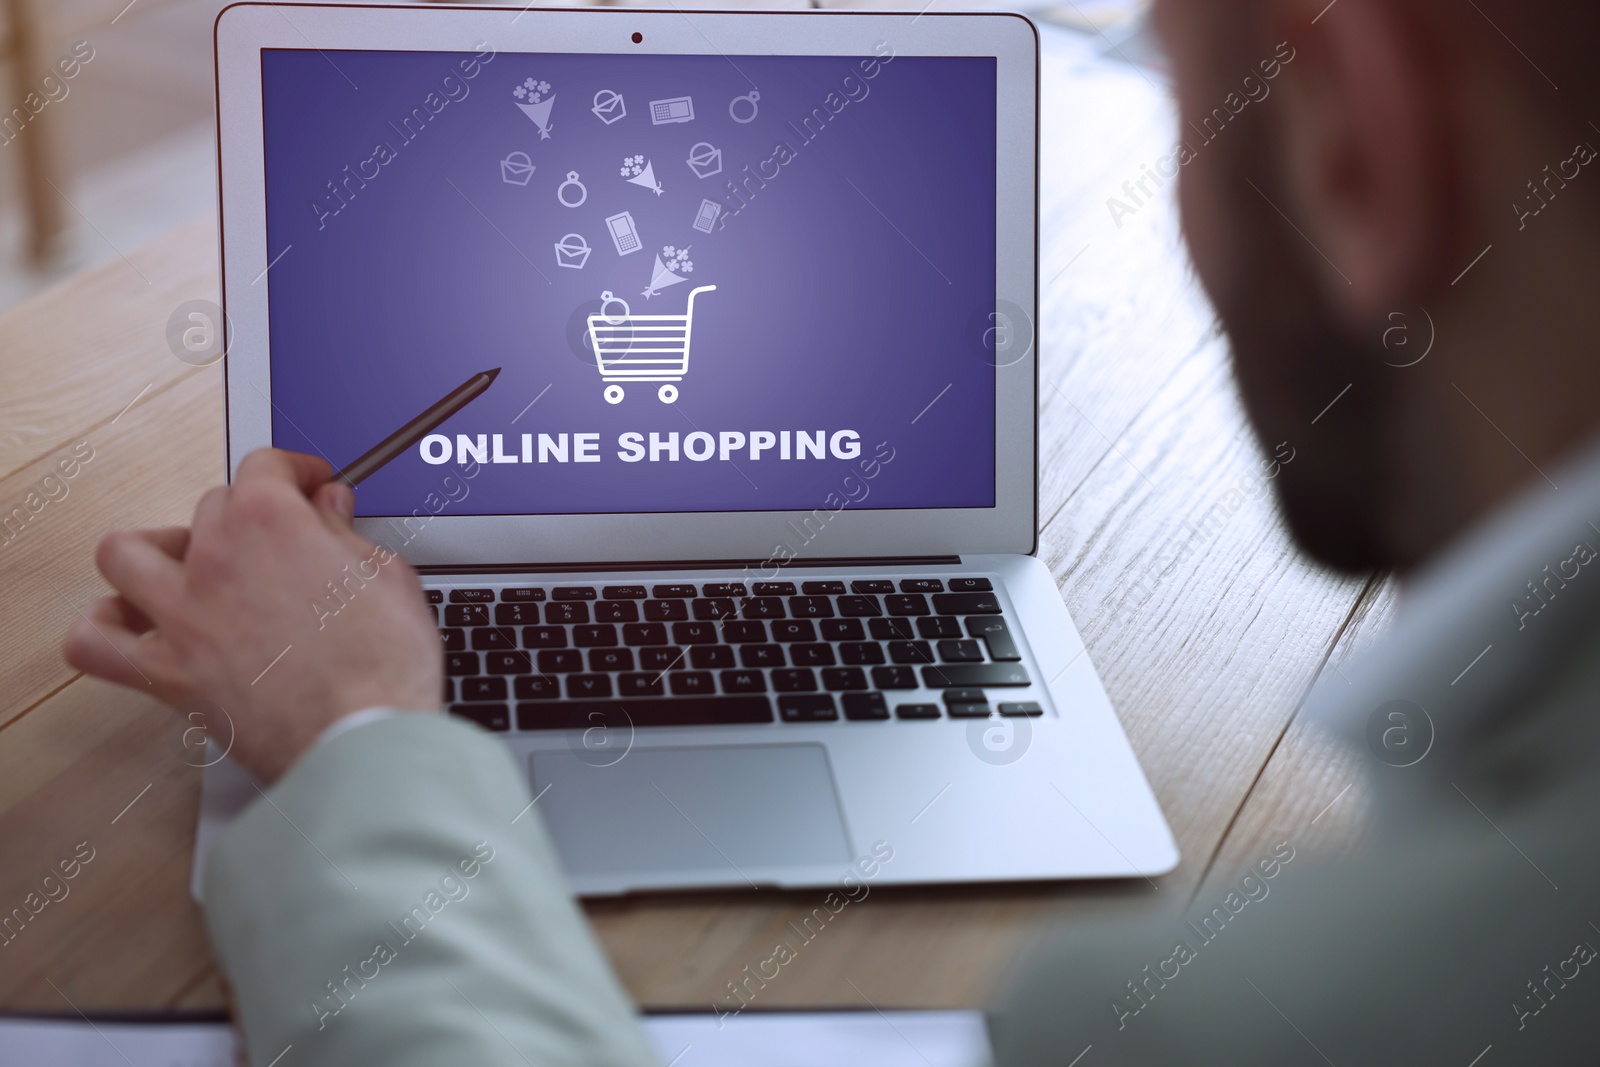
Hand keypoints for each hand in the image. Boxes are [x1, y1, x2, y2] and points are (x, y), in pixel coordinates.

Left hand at [64, 448, 442, 781]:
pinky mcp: (166, 675)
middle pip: (209, 508)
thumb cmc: (385, 665)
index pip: (265, 466)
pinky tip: (134, 627)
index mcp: (271, 522)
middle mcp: (215, 558)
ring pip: (124, 555)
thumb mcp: (387, 576)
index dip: (295, 471)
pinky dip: (104, 628)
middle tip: (278, 542)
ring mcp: (182, 616)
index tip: (312, 486)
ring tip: (186, 566)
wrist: (365, 738)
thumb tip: (328, 509)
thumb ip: (345, 534)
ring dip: (153, 552)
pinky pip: (94, 642)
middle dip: (247, 516)